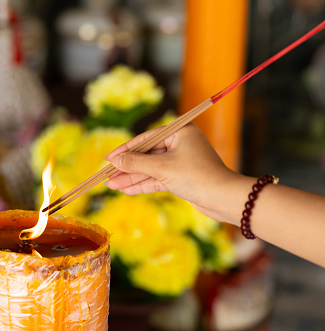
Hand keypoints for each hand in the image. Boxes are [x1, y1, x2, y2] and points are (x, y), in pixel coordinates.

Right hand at [105, 123, 237, 218]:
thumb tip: (116, 160)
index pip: (145, 138)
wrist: (224, 199)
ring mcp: (181, 161)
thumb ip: (137, 163)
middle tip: (106, 175)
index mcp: (180, 132)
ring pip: (150, 169)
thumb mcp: (162, 167)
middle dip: (126, 167)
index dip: (125, 149)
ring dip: (131, 178)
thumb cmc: (197, 176)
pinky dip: (143, 184)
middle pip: (146, 154)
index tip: (108, 158)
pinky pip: (157, 179)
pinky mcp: (181, 178)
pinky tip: (126, 190)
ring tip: (111, 185)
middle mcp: (180, 144)